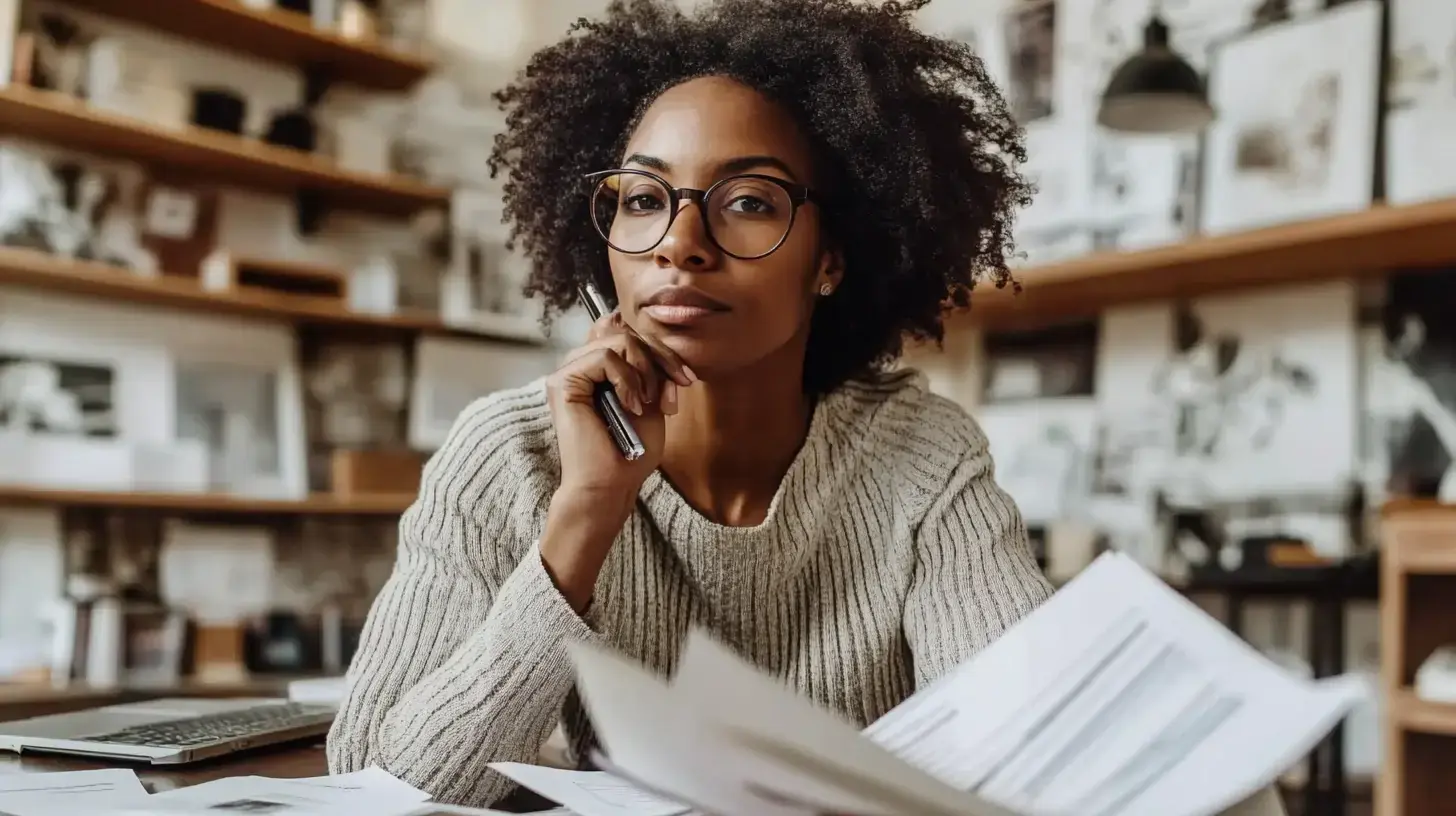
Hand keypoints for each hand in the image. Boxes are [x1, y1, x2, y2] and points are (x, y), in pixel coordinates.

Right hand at [540, 311, 693, 610]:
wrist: (611, 485)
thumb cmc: (631, 452)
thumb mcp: (652, 399)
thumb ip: (649, 366)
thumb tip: (644, 333)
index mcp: (599, 369)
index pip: (629, 332)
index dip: (661, 350)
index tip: (686, 380)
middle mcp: (580, 366)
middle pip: (627, 331)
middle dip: (660, 359)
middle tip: (670, 394)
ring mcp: (568, 372)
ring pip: (618, 340)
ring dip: (645, 371)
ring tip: (647, 403)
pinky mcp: (562, 383)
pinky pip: (604, 356)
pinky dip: (627, 380)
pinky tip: (631, 406)